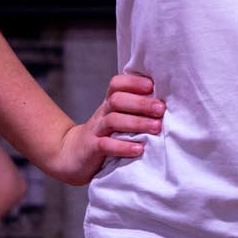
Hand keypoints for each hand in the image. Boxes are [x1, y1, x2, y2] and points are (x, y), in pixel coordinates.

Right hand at [49, 71, 164, 186]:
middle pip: (117, 100)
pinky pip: (106, 145)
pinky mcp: (92, 149)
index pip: (116, 84)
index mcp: (110, 104)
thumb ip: (135, 112)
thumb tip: (167, 106)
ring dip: (137, 123)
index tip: (152, 86)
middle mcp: (102, 114)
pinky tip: (138, 149)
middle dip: (141, 103)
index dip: (133, 82)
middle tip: (161, 109)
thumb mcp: (117, 120)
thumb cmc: (105, 137)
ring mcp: (96, 131)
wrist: (71, 155)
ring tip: (156, 128)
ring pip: (113, 120)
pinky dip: (123, 147)